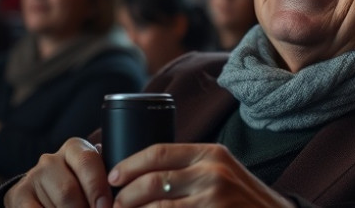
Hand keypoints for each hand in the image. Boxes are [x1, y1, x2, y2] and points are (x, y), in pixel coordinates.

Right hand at [4, 137, 110, 207]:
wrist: (45, 190)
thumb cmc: (79, 182)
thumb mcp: (92, 175)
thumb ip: (104, 178)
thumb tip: (120, 194)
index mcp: (75, 148)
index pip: (88, 162)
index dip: (98, 187)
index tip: (105, 206)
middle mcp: (51, 159)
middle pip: (69, 190)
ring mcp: (33, 176)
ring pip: (56, 204)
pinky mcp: (18, 194)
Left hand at [107, 143, 292, 206]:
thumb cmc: (242, 199)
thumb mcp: (222, 171)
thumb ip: (191, 167)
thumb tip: (143, 172)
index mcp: (211, 153)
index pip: (158, 152)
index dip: (128, 165)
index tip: (112, 178)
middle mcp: (212, 172)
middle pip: (150, 180)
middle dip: (123, 197)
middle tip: (114, 206)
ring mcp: (212, 198)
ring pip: (155, 206)